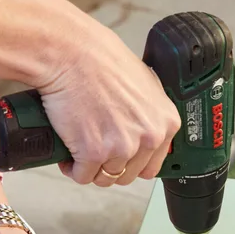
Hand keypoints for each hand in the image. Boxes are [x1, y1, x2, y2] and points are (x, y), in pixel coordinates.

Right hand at [39, 17, 180, 186]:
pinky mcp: (93, 152)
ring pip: (105, 178)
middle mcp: (148, 137)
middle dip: (109, 166)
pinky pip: (82, 176)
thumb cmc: (100, 61)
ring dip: (90, 168)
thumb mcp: (143, 84)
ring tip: (80, 151)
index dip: (130, 162)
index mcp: (165, 122)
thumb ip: (148, 113)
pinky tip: (69, 153)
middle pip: (128, 174)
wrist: (71, 55)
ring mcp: (121, 147)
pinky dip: (72, 168)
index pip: (152, 165)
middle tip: (95, 151)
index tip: (118, 158)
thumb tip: (142, 130)